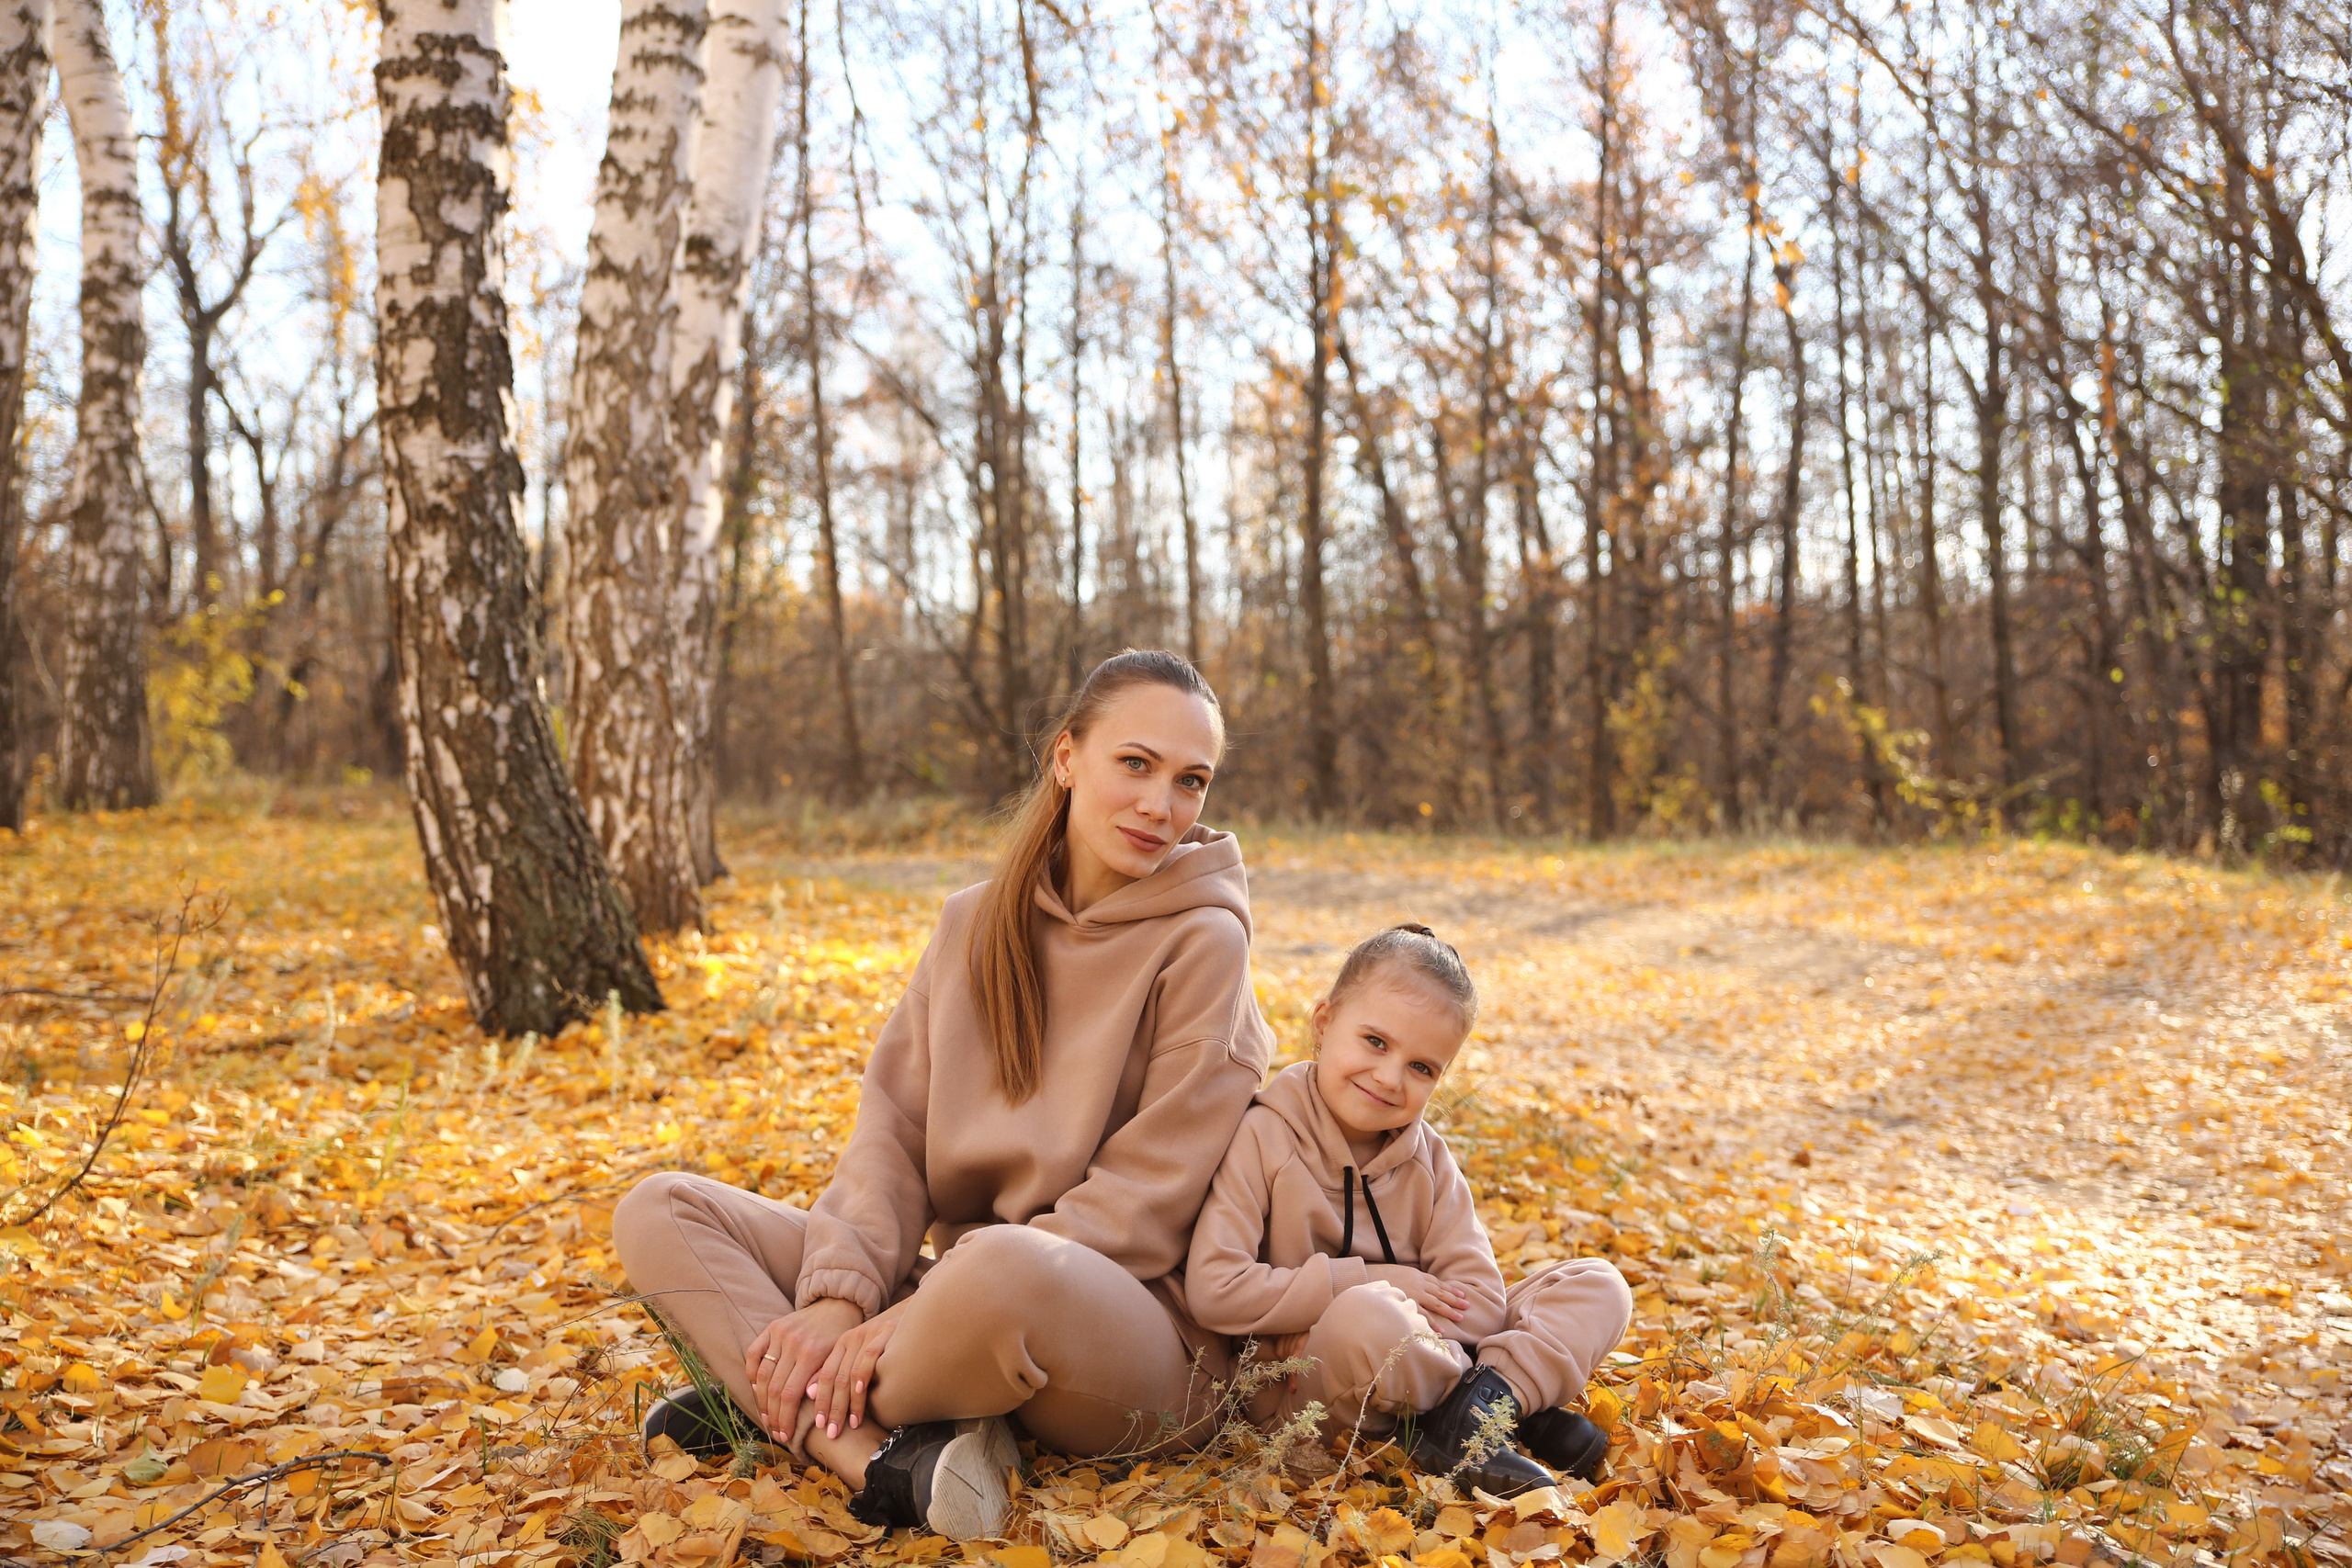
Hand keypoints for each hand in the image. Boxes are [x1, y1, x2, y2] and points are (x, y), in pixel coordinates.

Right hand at [746, 1297, 863, 1444]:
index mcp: (812, 1353)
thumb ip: (823, 1379)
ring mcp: (779, 1334)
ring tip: (767, 1417)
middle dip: (774, 1416)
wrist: (836, 1305)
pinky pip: (753, 1354)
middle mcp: (793, 1343)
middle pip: (774, 1389)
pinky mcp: (771, 1328)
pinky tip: (757, 1390)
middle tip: (776, 1432)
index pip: (791, 1395)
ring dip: (761, 1401)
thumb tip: (809, 1400)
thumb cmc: (840, 1337)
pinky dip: (751, 1373)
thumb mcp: (840, 1359)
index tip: (786, 1436)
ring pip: (761, 1375)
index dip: (785, 1419)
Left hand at [808, 1298, 907, 1438]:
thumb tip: (808, 1393)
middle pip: (835, 1377)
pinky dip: (863, 1377)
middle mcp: (852, 1338)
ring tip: (851, 1425)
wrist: (918, 1314)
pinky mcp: (886, 1332)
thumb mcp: (860, 1354)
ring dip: (850, 1402)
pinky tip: (862, 1395)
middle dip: (832, 1408)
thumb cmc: (888, 1342)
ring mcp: (869, 1335)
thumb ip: (837, 1370)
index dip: (820, 1401)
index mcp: (842, 1344)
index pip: (825, 1375)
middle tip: (831, 1433)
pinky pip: (869, 1358)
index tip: (817, 1425)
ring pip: (850, 1373)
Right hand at [1367, 1264, 1472, 1323]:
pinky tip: (1440, 1330)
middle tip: (1467, 1306)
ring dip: (1449, 1311)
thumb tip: (1418, 1287)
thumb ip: (1410, 1280)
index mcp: (1417, 1275)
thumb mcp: (1399, 1273)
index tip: (1461, 1294)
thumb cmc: (1381, 1277)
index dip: (1450, 1289)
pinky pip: (1422, 1315)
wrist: (1366, 1277)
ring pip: (1436, 1303)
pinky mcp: (1406, 1303)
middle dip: (1455, 1299)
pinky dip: (1432, 1323)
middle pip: (1441, 1293)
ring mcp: (1413, 1294)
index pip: (1438, 1282)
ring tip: (1460, 1317)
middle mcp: (1418, 1284)